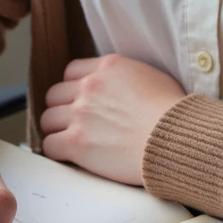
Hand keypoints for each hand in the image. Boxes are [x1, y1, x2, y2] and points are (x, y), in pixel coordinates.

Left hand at [38, 54, 186, 185]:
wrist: (175, 139)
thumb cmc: (173, 113)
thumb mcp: (153, 77)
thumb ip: (128, 76)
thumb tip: (123, 86)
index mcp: (108, 67)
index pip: (72, 71)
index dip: (74, 87)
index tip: (80, 99)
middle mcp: (90, 87)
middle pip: (55, 94)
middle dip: (62, 108)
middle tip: (73, 122)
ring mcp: (80, 114)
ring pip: (48, 119)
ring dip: (57, 129)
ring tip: (69, 139)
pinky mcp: (76, 142)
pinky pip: (50, 145)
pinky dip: (57, 151)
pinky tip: (70, 155)